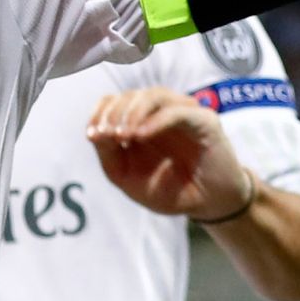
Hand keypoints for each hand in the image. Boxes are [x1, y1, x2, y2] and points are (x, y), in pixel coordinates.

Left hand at [86, 87, 250, 220]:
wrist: (207, 206)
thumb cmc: (168, 189)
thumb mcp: (127, 177)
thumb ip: (109, 154)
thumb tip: (95, 132)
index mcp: (140, 119)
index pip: (114, 100)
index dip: (100, 112)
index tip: (92, 134)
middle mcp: (161, 110)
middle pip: (130, 95)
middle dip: (113, 113)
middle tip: (106, 135)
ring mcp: (183, 111)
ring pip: (152, 95)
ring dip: (132, 113)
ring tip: (122, 135)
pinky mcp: (204, 120)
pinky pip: (177, 112)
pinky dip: (155, 121)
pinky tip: (140, 135)